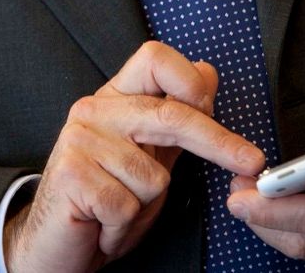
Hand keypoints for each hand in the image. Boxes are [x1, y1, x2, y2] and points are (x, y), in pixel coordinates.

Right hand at [4, 40, 264, 272]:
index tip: (216, 109)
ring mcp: (80, 140)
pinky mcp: (71, 175)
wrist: (53, 246)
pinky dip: (122, 228)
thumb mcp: (148, 157)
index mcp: (115, 98)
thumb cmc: (103, 202)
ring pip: (153, 176)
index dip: (190, 80)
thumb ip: (174, 120)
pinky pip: (128, 205)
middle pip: (169, 113)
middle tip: (251, 161)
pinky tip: (102, 225)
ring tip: (118, 211)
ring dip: (145, 208)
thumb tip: (207, 74)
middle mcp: (94, 109)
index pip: (155, 58)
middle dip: (217, 141)